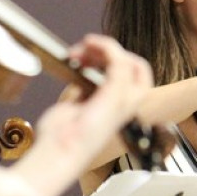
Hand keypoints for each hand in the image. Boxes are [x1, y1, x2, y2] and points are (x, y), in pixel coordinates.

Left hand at [23, 35, 152, 195]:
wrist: (59, 151)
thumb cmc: (62, 139)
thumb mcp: (74, 109)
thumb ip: (83, 94)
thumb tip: (80, 76)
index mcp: (117, 110)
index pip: (133, 79)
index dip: (116, 62)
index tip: (88, 57)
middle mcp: (126, 106)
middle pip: (137, 68)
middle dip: (111, 52)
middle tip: (83, 51)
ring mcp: (122, 101)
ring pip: (129, 62)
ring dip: (104, 47)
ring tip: (82, 47)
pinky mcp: (114, 95)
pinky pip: (118, 60)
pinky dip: (104, 46)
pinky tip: (88, 44)